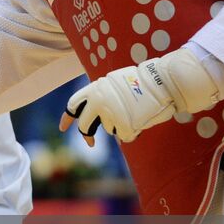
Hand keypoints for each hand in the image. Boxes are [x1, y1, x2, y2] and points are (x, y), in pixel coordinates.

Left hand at [60, 47, 220, 142]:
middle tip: (89, 142)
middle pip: (83, 125)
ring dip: (118, 125)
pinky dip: (131, 131)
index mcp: (94, 88)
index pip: (72, 104)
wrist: (161, 82)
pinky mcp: (122, 126)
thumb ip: (102, 94)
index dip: (67, 118)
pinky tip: (140, 119)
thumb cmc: (142, 80)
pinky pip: (123, 136)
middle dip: (86, 135)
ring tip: (133, 112)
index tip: (63, 128)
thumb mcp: (114, 82)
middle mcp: (97, 102)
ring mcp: (109, 115)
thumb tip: (96, 113)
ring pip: (108, 129)